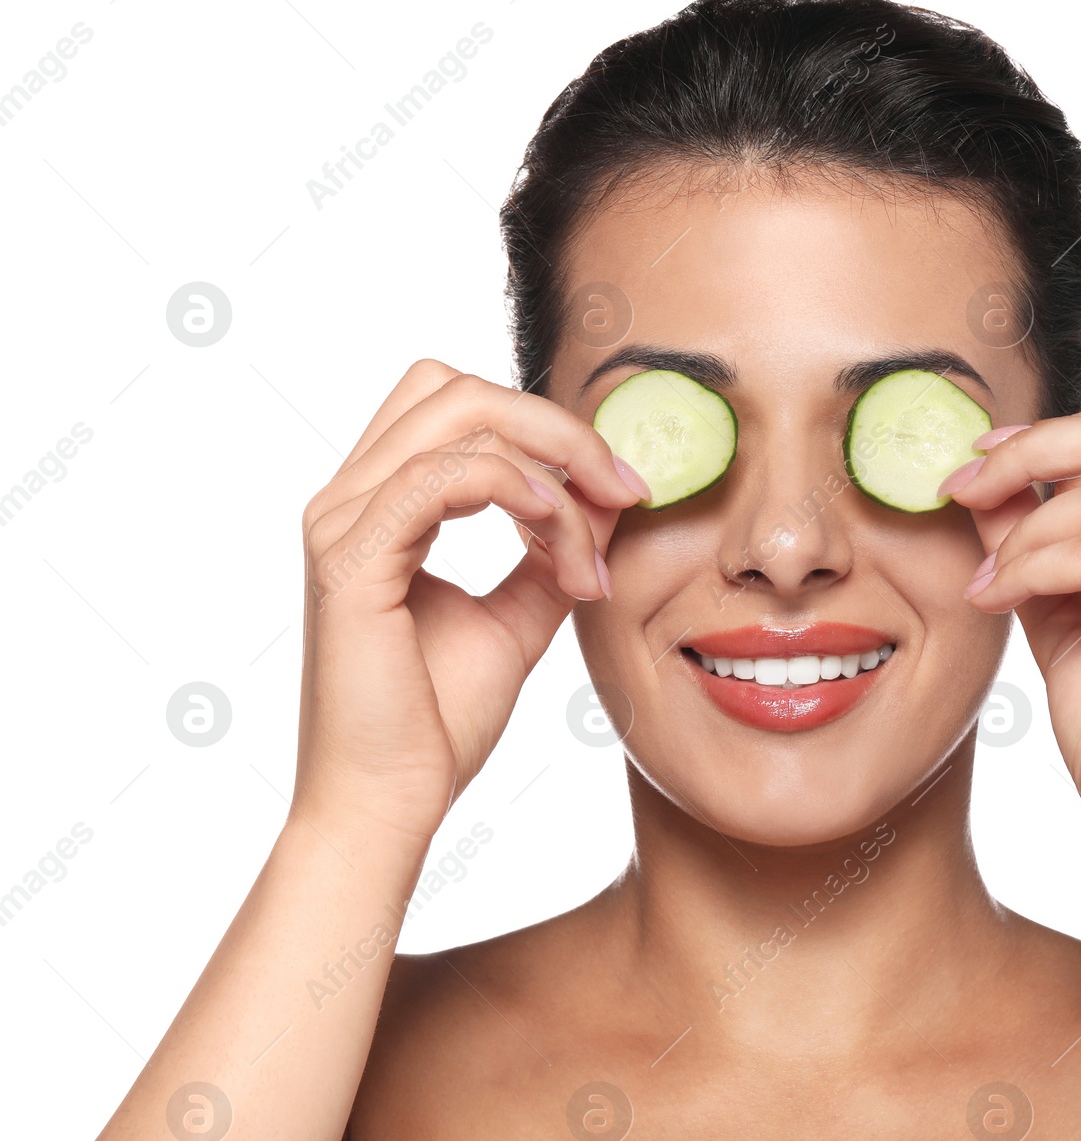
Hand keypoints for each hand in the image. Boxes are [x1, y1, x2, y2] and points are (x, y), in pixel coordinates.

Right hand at [292, 360, 649, 843]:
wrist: (388, 808)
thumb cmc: (435, 723)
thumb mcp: (518, 618)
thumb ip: (554, 552)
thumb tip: (609, 499)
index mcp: (377, 506)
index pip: (458, 407)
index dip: (547, 427)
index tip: (623, 486)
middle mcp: (348, 500)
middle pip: (455, 388)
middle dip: (556, 425)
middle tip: (625, 487)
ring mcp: (340, 523)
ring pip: (457, 418)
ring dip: (553, 467)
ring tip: (595, 544)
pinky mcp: (348, 561)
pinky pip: (441, 476)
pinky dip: (517, 489)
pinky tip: (560, 532)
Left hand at [941, 400, 1080, 863]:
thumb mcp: (1069, 619)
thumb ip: (1039, 545)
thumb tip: (988, 481)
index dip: (1063, 428)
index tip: (984, 455)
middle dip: (1037, 446)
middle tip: (964, 483)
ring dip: (1024, 527)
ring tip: (983, 579)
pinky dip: (1031, 565)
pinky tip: (994, 599)